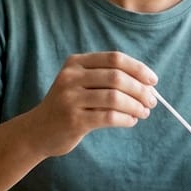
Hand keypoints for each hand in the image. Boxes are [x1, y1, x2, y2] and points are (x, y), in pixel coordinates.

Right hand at [25, 51, 156, 156]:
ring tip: (143, 112)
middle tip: (152, 101)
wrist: (37, 131)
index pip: (114, 59)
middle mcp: (71, 77)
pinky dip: (126, 119)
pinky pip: (109, 117)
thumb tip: (147, 84)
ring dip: (136, 106)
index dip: (138, 68)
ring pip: (115, 98)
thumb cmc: (68, 106)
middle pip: (117, 77)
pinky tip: (131, 121)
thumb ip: (106, 79)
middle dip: (140, 90)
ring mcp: (70, 99)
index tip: (153, 81)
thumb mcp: (80, 84)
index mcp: (75, 63)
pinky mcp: (74, 120)